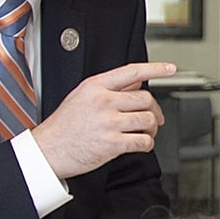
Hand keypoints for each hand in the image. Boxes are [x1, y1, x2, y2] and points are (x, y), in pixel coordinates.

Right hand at [28, 62, 175, 179]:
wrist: (48, 150)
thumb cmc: (64, 125)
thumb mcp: (82, 97)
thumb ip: (110, 88)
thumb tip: (135, 80)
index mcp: (95, 87)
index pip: (132, 72)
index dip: (155, 68)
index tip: (170, 68)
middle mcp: (103, 102)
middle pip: (146, 99)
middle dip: (154, 110)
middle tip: (154, 118)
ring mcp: (108, 123)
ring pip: (148, 120)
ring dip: (151, 129)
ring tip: (144, 132)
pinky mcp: (112, 144)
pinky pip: (143, 141)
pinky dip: (147, 144)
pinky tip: (140, 144)